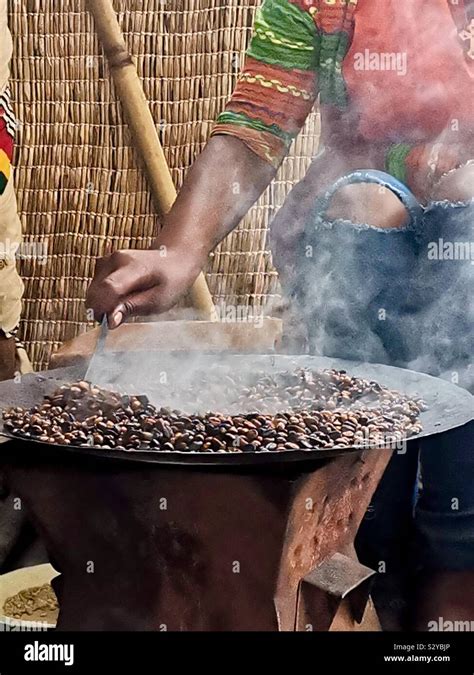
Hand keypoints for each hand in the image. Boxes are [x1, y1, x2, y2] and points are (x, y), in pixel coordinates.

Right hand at [86, 245, 203, 327]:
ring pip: (93, 291)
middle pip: (96, 291)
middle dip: (101, 309)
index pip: (109, 288)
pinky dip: (103, 297)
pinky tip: (121, 298)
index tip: (107, 323)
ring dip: (102, 304)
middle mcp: (116, 260)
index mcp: (134, 267)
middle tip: (120, 316)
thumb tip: (109, 320)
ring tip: (126, 304)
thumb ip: (132, 309)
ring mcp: (107, 260)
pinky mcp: (103, 264)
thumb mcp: (158, 301)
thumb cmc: (169, 282)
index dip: (103, 308)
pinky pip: (95, 287)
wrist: (173, 259)